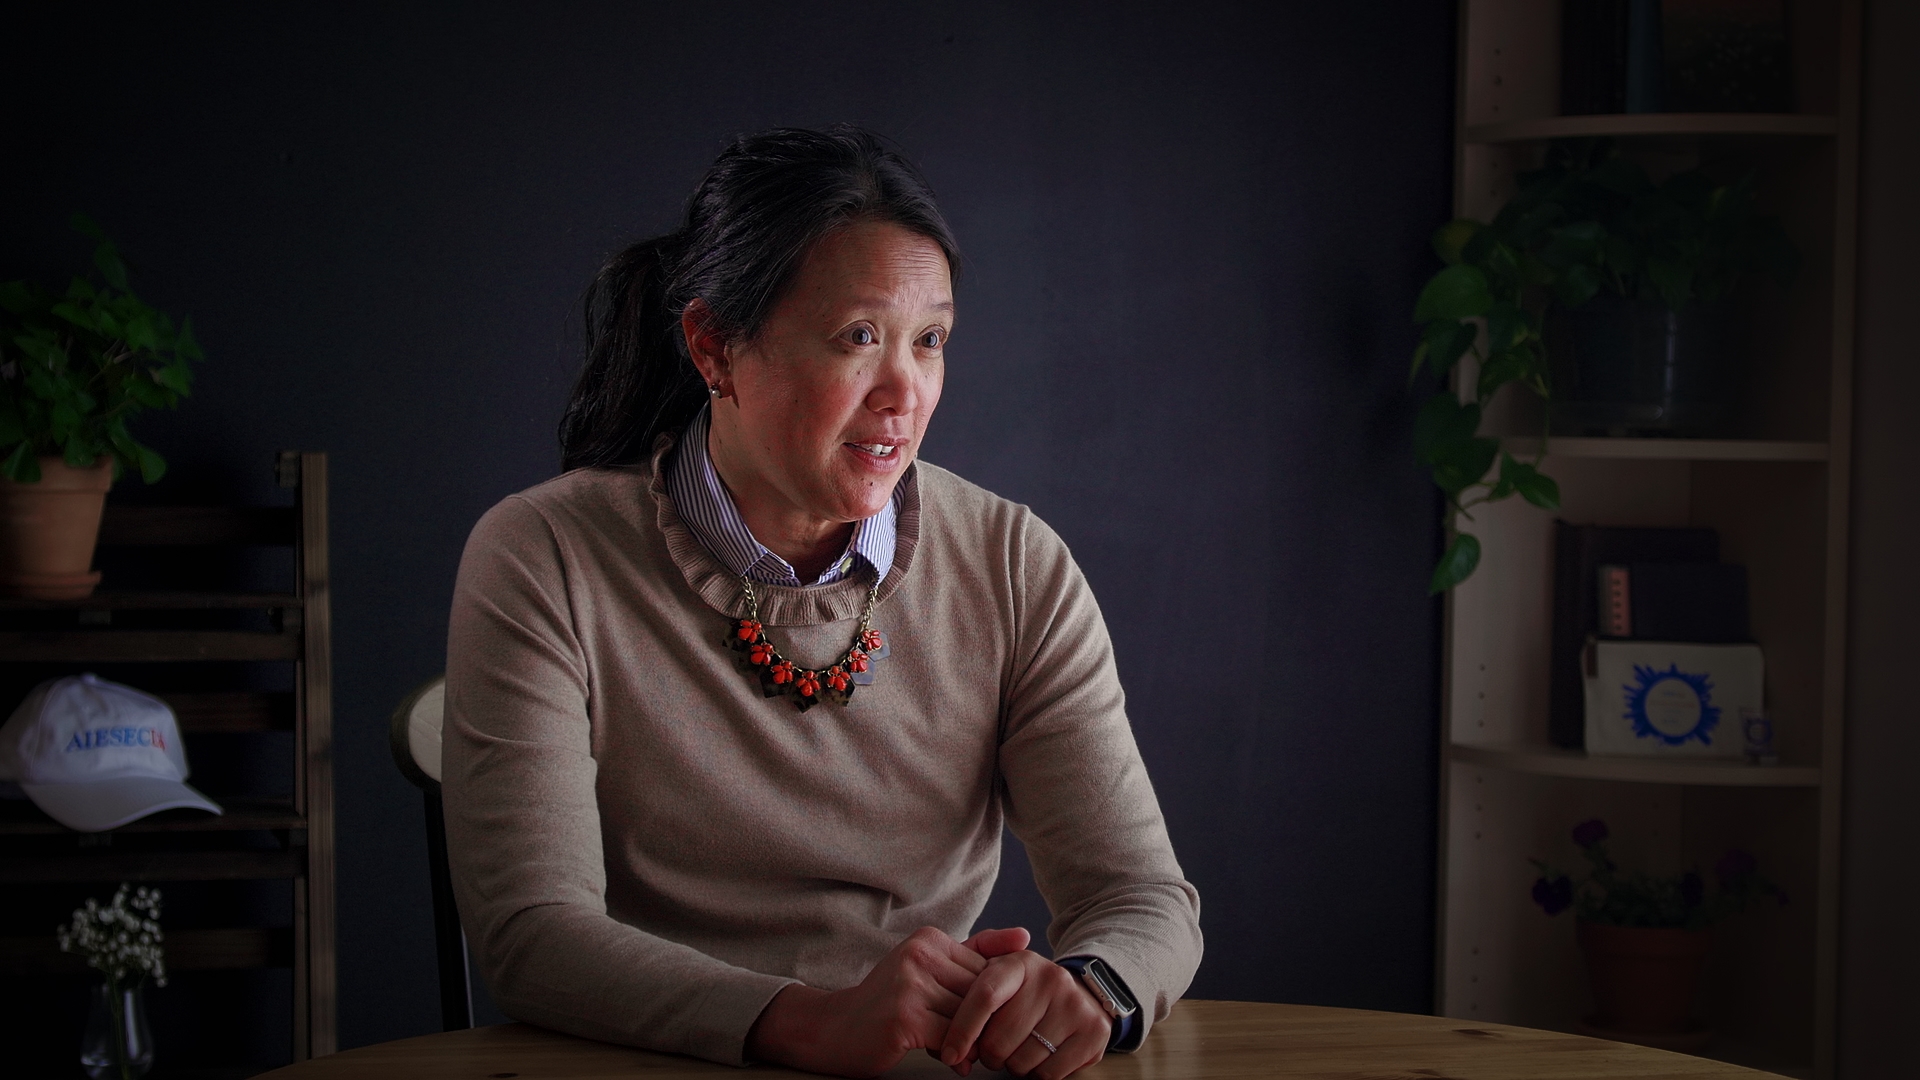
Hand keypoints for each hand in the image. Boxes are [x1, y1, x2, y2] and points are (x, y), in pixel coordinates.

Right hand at [746, 926, 1013, 1077]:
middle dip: (983, 1023)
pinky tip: (950, 1060)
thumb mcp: (929, 969)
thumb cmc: (888, 1002)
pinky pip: (952, 1038)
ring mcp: (910, 984)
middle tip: (981, 1042)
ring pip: (969, 1017)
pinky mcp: (905, 1016)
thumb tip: (1026, 937)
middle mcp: (920, 954)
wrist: (833, 1030)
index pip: (986, 969)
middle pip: (980, 994)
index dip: (990, 1002)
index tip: (985, 1020)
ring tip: (962, 1052)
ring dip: (971, 1042)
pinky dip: (957, 1054)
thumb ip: (976, 952)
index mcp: (929, 939)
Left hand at [939, 947, 1111, 1078]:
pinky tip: (1040, 1056)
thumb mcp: (1000, 975)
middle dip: (989, 1054)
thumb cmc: (1026, 993)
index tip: (949, 1054)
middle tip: (994, 1049)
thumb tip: (943, 1029)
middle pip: (999, 1038)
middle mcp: (1051, 979)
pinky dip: (1037, 1074)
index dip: (962, 1029)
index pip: (984, 996)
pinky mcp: (1093, 1032)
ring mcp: (1075, 1005)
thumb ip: (966, 990)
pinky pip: (1049, 1073)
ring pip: (1022, 1060)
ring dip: (1013, 1065)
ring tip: (1019, 1049)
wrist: (1084, 994)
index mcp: (1020, 963)